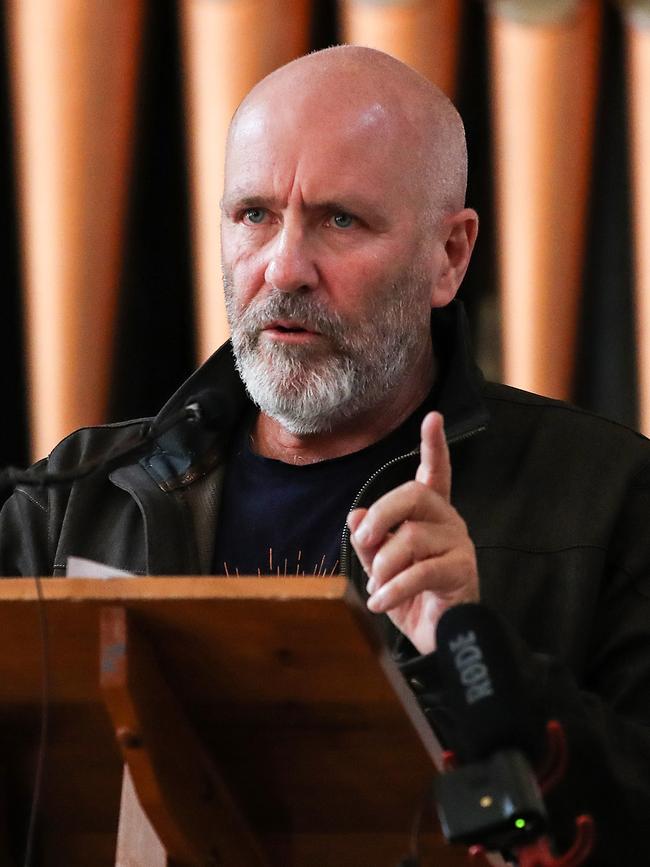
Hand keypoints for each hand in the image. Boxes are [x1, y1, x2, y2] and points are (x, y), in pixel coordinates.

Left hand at [347, 411, 478, 654]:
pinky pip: (419, 572)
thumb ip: (369, 541)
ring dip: (382, 566)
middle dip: (380, 516)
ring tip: (376, 587)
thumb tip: (355, 515)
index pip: (435, 473)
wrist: (437, 638)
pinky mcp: (462, 571)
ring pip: (411, 538)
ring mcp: (458, 544)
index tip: (434, 418)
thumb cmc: (410, 596)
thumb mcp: (380, 567)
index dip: (434, 446)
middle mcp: (448, 521)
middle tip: (363, 542)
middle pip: (413, 496)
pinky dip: (391, 589)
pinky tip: (379, 603)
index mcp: (430, 514)